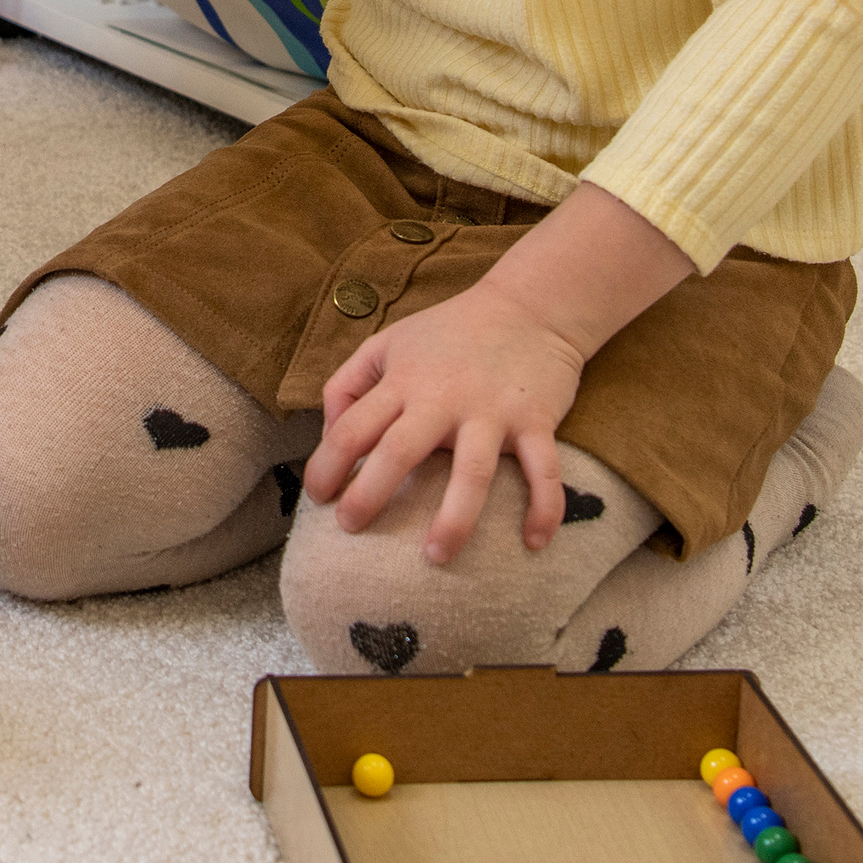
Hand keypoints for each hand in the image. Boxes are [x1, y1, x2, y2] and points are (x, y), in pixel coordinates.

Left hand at [301, 182, 697, 564]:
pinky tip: (533, 542)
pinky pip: (544, 471)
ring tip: (435, 557)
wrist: (528, 305)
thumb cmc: (448, 332)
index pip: (352, 428)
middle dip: (370, 494)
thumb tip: (327, 434)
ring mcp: (492, 411)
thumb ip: (348, 383)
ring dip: (454, 519)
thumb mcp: (387, 343)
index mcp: (403, 380)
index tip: (317, 498)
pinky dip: (544, 508)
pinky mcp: (536, 420)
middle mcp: (443, 397)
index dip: (326, 464)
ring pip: (472, 473)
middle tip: (351, 529)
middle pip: (399, 452)